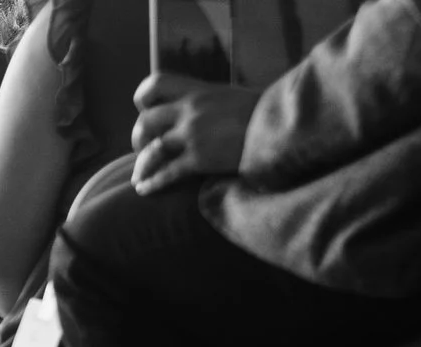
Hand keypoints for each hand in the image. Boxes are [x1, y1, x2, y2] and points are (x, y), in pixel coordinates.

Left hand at [130, 75, 260, 194]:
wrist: (282, 126)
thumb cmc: (261, 112)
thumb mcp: (229, 95)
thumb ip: (206, 102)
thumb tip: (192, 112)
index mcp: (197, 91)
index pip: (156, 83)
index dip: (144, 98)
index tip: (146, 109)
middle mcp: (191, 110)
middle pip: (146, 121)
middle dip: (138, 137)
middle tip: (142, 148)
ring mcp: (194, 135)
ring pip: (152, 149)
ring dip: (141, 165)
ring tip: (139, 175)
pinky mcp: (200, 159)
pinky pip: (167, 173)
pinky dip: (152, 183)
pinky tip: (143, 190)